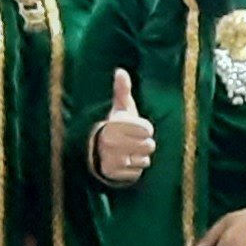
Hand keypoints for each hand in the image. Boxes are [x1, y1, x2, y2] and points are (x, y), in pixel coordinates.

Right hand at [94, 66, 156, 183]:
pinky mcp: (113, 174)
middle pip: (149, 145)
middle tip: (133, 141)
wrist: (97, 150)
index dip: (145, 129)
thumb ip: (122, 90)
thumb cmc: (116, 126)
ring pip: (145, 160)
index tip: (137, 128)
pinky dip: (134, 168)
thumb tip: (121, 71)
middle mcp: (110, 143)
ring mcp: (111, 160)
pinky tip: (125, 162)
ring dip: (140, 156)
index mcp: (114, 125)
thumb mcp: (119, 108)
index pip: (147, 129)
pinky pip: (138, 172)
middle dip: (145, 144)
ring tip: (129, 151)